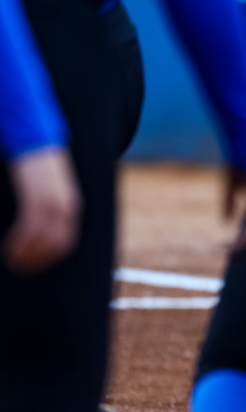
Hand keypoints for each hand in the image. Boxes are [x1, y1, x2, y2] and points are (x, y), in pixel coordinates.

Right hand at [4, 146, 81, 273]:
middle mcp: (66, 207)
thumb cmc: (38, 169)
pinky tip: (9, 250)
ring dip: (26, 255)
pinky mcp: (37, 197)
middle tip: (20, 269)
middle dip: (37, 261)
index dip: (49, 259)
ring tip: (12, 262)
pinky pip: (30, 227)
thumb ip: (47, 209)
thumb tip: (37, 229)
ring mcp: (52, 203)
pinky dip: (20, 243)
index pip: (66, 243)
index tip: (33, 267)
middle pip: (56, 245)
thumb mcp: (49, 190)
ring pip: (42, 239)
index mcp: (70, 207)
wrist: (37, 142)